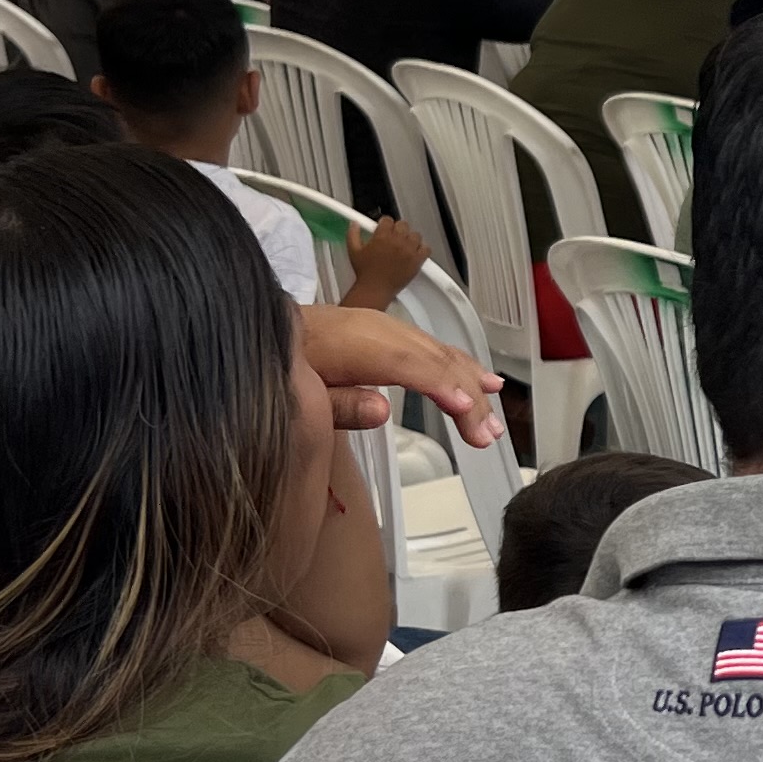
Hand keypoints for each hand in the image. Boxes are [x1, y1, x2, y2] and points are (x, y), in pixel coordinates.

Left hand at [299, 304, 504, 447]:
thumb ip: (337, 403)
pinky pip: (435, 348)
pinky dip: (462, 365)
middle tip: (486, 436)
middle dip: (465, 396)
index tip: (466, 409)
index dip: (437, 383)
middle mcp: (376, 329)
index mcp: (349, 344)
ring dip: (471, 386)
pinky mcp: (390, 332)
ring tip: (492, 421)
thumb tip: (383, 410)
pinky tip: (483, 379)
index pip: (403, 362)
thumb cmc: (281, 361)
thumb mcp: (296, 388)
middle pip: (431, 360)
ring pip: (439, 354)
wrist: (269, 325)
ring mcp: (386, 328)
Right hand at [342, 216, 433, 310]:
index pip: (388, 220)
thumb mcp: (354, 251)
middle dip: (397, 230)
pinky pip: (426, 249)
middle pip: (403, 225)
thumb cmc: (365, 273)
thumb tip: (354, 224)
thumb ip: (353, 234)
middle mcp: (397, 241)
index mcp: (382, 236)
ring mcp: (409, 250)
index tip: (384, 229)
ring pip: (415, 235)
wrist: (375, 290)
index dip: (385, 224)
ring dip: (410, 238)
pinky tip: (414, 252)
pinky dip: (422, 249)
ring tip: (403, 245)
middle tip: (393, 238)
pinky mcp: (417, 261)